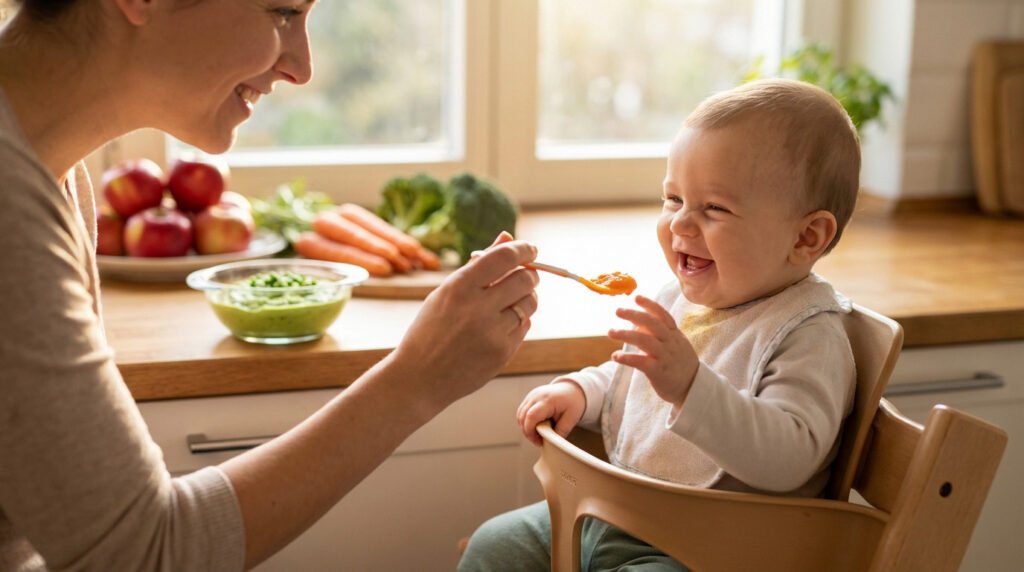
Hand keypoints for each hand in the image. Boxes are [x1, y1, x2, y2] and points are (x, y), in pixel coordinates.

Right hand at [390, 232, 538, 412]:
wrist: (418, 377)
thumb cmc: (430, 330)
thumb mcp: (446, 292)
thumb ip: (479, 264)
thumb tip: (507, 237)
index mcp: (459, 286)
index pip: (505, 257)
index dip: (523, 249)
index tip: (529, 249)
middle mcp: (477, 308)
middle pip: (525, 279)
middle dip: (529, 274)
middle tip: (524, 276)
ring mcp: (492, 332)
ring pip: (530, 303)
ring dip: (527, 297)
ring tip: (510, 301)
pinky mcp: (502, 353)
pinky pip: (525, 326)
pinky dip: (519, 321)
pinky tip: (501, 324)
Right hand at [517, 381, 585, 445]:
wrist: (572, 389)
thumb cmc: (572, 402)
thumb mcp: (571, 418)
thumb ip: (561, 431)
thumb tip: (552, 443)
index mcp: (548, 400)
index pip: (531, 416)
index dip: (531, 432)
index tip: (539, 442)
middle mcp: (536, 396)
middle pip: (522, 416)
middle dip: (528, 432)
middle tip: (538, 441)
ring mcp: (531, 395)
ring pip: (520, 415)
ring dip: (525, 427)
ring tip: (538, 434)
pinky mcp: (529, 397)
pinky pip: (522, 411)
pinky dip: (525, 421)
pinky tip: (536, 426)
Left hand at [608, 295, 698, 406]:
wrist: (693, 388)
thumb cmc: (679, 365)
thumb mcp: (674, 345)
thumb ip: (658, 334)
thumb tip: (636, 324)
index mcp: (675, 335)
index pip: (663, 315)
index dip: (650, 305)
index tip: (636, 297)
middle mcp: (671, 343)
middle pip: (652, 324)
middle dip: (634, 315)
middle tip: (618, 311)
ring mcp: (665, 357)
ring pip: (645, 341)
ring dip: (626, 334)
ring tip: (610, 332)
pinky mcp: (659, 372)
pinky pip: (641, 362)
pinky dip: (627, 358)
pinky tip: (615, 356)